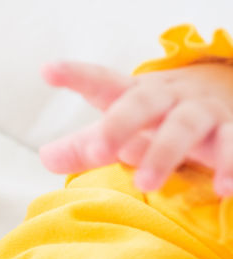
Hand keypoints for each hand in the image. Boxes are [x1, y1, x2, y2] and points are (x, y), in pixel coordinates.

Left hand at [38, 59, 232, 195]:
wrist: (230, 90)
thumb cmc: (163, 115)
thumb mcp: (124, 126)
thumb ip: (86, 144)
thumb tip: (45, 157)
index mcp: (136, 94)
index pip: (102, 83)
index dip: (76, 76)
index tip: (47, 70)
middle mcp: (170, 98)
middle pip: (143, 103)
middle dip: (121, 124)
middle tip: (99, 150)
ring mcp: (204, 112)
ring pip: (185, 126)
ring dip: (165, 153)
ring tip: (145, 184)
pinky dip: (231, 165)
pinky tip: (224, 188)